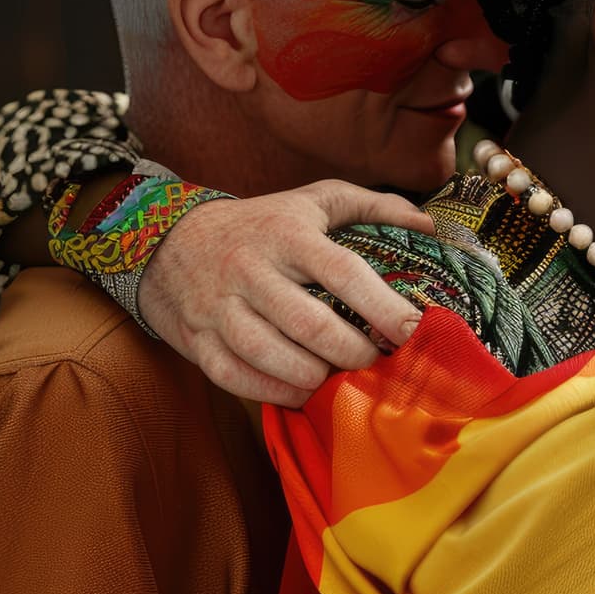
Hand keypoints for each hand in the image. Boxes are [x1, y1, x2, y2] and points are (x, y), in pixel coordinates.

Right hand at [138, 180, 436, 405]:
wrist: (166, 239)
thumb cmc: (261, 224)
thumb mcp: (314, 200)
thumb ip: (374, 206)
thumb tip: (429, 226)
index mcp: (288, 235)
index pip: (343, 272)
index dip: (382, 306)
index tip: (413, 330)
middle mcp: (251, 269)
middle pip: (310, 324)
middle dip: (353, 352)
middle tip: (375, 360)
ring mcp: (219, 307)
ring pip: (271, 355)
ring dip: (315, 377)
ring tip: (340, 378)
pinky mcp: (197, 340)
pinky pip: (237, 377)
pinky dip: (275, 393)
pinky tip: (303, 391)